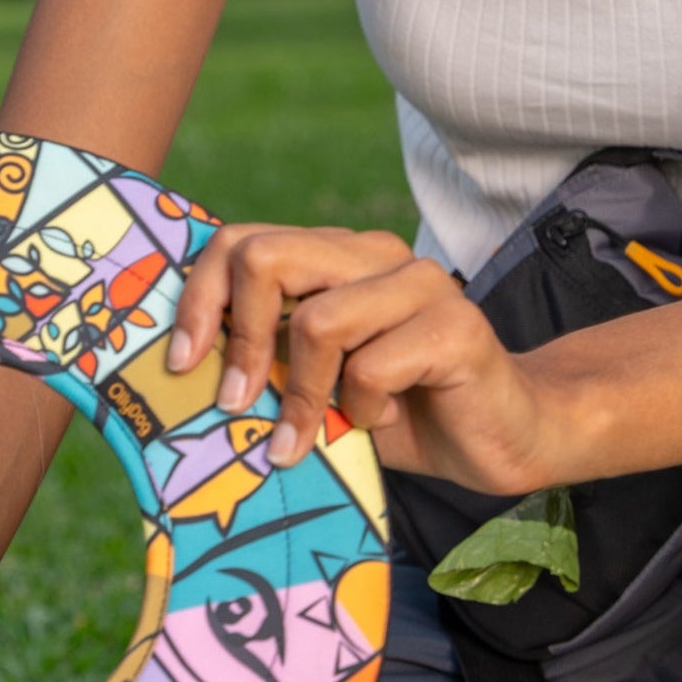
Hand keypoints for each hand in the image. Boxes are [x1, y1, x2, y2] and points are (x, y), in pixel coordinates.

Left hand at [164, 224, 554, 494]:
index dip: (199, 301)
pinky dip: (361, 411)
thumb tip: (183, 370)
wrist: (498, 438)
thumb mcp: (313, 383)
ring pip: (318, 322)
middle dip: (238, 340)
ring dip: (302, 396)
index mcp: (335, 256)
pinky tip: (381, 422)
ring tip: (310, 435)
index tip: (182, 365)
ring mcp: (420, 283)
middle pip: (266, 259)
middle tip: (234, 404)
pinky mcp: (454, 326)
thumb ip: (265, 359)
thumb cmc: (397, 412)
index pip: (241, 243)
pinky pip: (371, 368)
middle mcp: (374, 255)